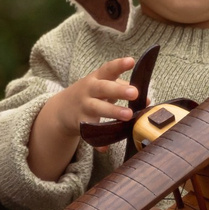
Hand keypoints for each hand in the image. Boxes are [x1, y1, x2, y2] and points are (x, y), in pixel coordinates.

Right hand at [29, 57, 137, 180]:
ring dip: (112, 112)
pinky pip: (89, 132)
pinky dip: (96, 141)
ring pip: (98, 108)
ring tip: (128, 116)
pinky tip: (105, 148)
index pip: (108, 69)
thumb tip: (147, 100)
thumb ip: (124, 89)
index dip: (119, 65)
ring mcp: (84, 106)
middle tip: (134, 93)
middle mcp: (89, 90)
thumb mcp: (104, 86)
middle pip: (103, 88)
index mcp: (97, 78)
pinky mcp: (80, 123)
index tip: (131, 61)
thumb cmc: (91, 94)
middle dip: (119, 90)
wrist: (61, 109)